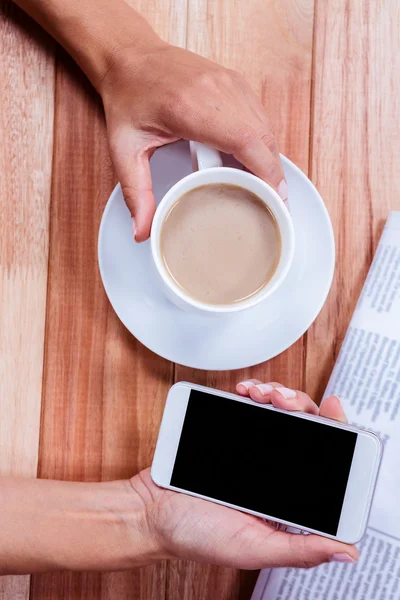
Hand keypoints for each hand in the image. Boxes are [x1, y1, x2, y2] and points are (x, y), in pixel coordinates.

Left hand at [100, 43, 286, 241]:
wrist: (129, 56)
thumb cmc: (128, 97)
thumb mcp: (124, 149)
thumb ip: (136, 193)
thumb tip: (143, 231)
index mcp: (192, 107)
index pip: (246, 141)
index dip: (266, 172)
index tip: (275, 199)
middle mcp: (218, 90)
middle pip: (264, 137)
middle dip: (273, 174)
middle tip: (273, 205)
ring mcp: (230, 82)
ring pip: (266, 127)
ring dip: (269, 159)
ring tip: (265, 189)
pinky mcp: (234, 82)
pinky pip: (259, 117)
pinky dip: (262, 143)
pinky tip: (253, 163)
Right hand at [130, 381, 358, 568]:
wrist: (149, 511)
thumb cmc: (196, 536)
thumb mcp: (253, 548)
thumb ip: (298, 549)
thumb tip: (346, 550)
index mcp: (287, 499)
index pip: (325, 461)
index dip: (336, 433)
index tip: (334, 413)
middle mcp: (275, 472)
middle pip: (307, 427)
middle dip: (302, 406)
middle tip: (285, 403)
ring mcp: (252, 450)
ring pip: (280, 411)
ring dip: (279, 394)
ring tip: (265, 394)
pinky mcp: (229, 433)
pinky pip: (249, 406)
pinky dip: (253, 392)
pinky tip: (248, 391)